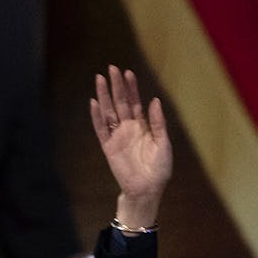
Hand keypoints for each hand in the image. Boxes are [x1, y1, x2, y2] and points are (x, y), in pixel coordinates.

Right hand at [90, 66, 171, 227]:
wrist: (147, 189)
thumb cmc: (159, 169)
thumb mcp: (164, 143)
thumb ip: (158, 122)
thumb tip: (154, 100)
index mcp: (143, 126)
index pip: (135, 102)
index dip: (132, 88)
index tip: (128, 72)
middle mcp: (129, 128)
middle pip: (120, 102)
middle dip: (116, 85)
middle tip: (112, 68)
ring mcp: (117, 136)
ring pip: (109, 111)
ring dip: (104, 95)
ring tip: (99, 79)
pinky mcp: (108, 146)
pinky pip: (101, 129)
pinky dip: (96, 116)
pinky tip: (94, 102)